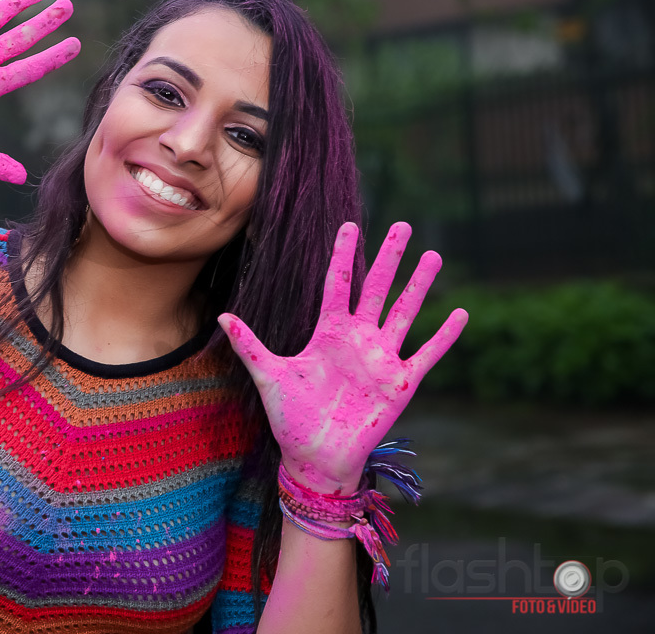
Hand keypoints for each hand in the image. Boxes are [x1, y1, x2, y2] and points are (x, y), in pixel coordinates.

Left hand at [219, 222, 467, 493]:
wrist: (315, 457)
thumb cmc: (291, 417)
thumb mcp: (269, 375)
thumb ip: (250, 344)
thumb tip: (221, 316)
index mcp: (328, 333)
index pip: (339, 284)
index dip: (343, 256)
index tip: (349, 225)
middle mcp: (358, 340)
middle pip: (377, 289)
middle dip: (389, 257)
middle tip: (403, 225)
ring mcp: (382, 359)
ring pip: (404, 313)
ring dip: (419, 286)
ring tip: (434, 256)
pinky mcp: (400, 383)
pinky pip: (427, 354)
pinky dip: (443, 336)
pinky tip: (460, 313)